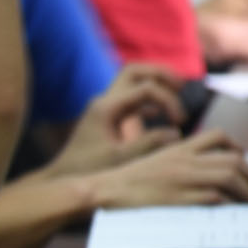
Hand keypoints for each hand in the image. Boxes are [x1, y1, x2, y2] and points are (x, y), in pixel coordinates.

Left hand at [46, 63, 186, 176]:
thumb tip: (176, 133)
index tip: (180, 122)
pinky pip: (130, 100)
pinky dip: (148, 102)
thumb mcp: (120, 158)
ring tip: (177, 96)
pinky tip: (161, 115)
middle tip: (182, 86)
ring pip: (133, 82)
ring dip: (155, 85)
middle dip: (160, 74)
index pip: (145, 88)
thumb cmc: (88, 169)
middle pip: (135, 71)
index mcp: (107, 107)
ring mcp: (105, 107)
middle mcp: (104, 101)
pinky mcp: (107, 117)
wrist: (65, 177)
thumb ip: (148, 144)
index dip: (168, 100)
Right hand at [89, 128, 247, 207]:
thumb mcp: (152, 165)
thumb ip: (175, 165)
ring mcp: (183, 178)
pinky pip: (217, 198)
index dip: (239, 151)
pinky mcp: (181, 197)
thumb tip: (199, 178)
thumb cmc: (124, 185)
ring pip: (231, 177)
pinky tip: (236, 214)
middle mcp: (185, 160)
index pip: (218, 138)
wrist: (103, 191)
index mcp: (178, 149)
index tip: (246, 167)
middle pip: (233, 161)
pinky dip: (232, 205)